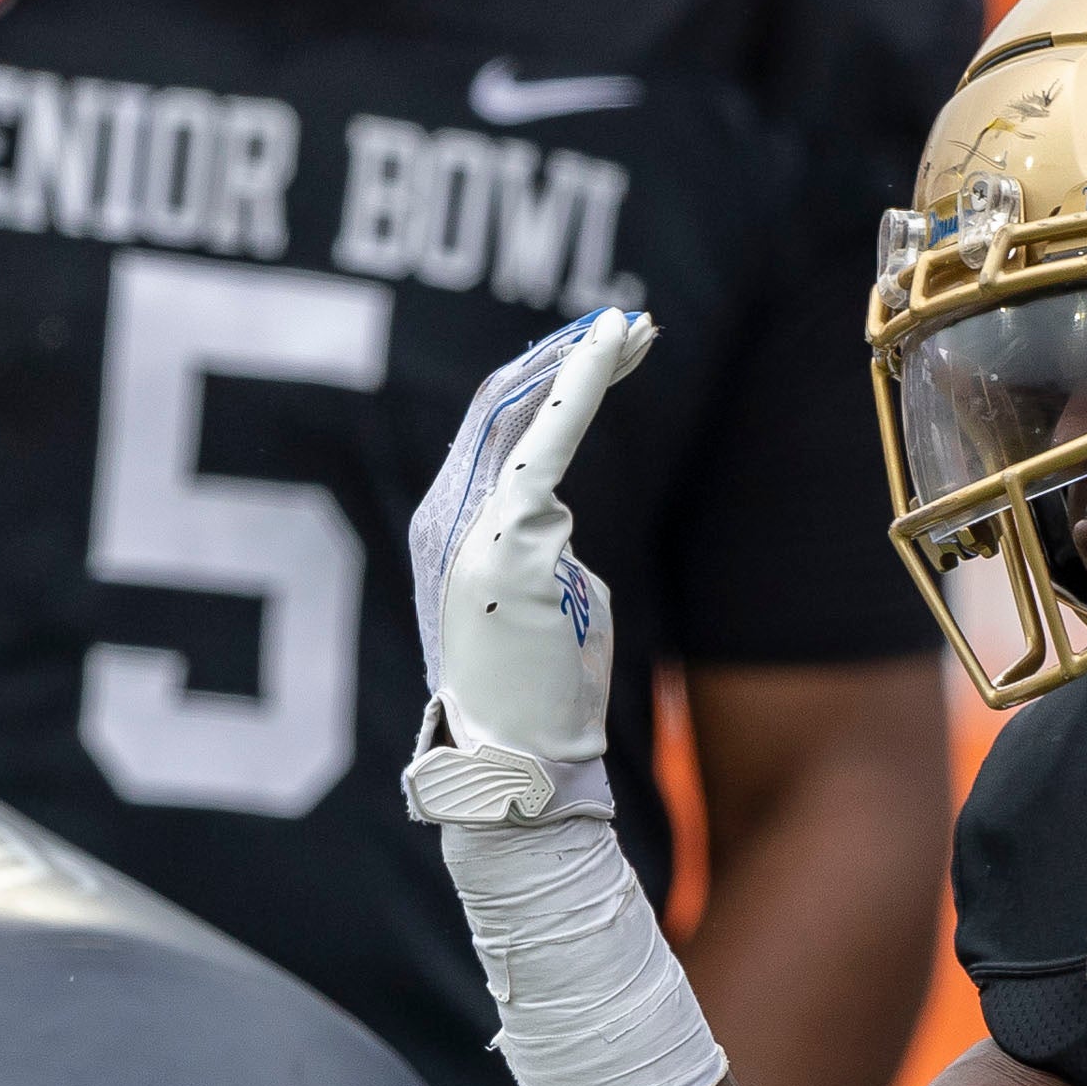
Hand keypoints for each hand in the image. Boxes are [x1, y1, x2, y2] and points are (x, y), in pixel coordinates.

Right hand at [404, 309, 658, 824]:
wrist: (520, 761)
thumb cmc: (541, 696)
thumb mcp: (537, 604)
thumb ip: (539, 550)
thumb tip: (560, 527)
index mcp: (449, 526)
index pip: (498, 432)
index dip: (549, 382)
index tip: (607, 351)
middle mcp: (447, 511)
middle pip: (506, 406)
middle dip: (570, 356)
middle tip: (633, 324)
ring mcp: (473, 522)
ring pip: (527, 409)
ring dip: (586, 360)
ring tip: (639, 330)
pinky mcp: (511, 535)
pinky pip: (549, 438)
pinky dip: (581, 382)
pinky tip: (609, 341)